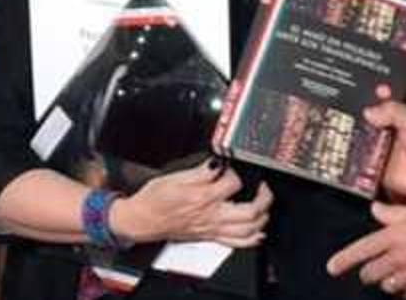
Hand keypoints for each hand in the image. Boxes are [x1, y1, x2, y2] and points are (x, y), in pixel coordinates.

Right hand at [111, 160, 272, 247]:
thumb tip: (218, 162)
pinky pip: (236, 243)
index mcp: (203, 197)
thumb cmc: (154, 199)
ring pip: (248, 230)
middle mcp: (210, 215)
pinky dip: (252, 238)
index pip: (234, 183)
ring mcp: (211, 229)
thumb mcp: (175, 176)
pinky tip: (258, 231)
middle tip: (263, 186)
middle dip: (263, 198)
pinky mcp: (209, 236)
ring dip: (262, 217)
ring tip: (265, 205)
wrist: (141, 220)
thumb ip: (200, 170)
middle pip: (250, 212)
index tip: (235, 166)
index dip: (238, 171)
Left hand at [327, 202, 405, 297]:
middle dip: (368, 272)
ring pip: (388, 286)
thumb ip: (392, 213)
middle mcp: (399, 257)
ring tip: (393, 275)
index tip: (332, 267)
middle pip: (372, 273)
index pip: (361, 250)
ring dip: (387, 282)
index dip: (344, 260)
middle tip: (370, 270)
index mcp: (394, 236)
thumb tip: (375, 210)